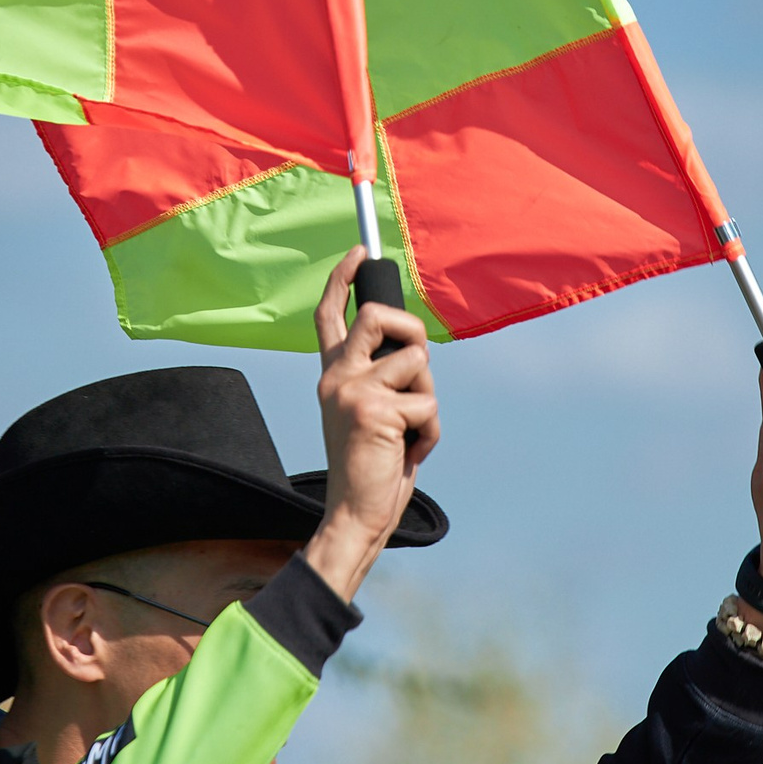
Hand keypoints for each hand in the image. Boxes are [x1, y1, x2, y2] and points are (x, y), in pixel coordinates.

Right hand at [304, 248, 439, 604]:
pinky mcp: (373, 411)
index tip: (361, 250)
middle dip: (412, 331)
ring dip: (428, 400)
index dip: (344, 277)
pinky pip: (427, 402)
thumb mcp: (373, 412)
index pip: (331, 314)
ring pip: (416, 362)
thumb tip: (413, 346)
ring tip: (410, 433)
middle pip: (377, 317)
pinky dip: (431, 431)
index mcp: (333, 374)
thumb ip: (385, 377)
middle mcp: (335, 376)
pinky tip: (408, 453)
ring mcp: (350, 391)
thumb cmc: (374, 466)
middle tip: (419, 368)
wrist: (354, 513)